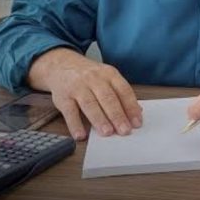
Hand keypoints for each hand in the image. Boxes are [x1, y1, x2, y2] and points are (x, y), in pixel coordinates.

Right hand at [27, 47, 141, 140]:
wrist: (61, 64)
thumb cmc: (89, 75)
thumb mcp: (107, 77)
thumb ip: (121, 94)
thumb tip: (138, 111)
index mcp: (109, 74)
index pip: (123, 90)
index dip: (131, 107)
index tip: (137, 122)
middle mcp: (94, 79)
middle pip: (108, 98)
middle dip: (117, 115)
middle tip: (125, 130)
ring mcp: (78, 87)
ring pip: (90, 104)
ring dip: (99, 119)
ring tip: (108, 133)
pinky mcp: (63, 97)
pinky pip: (69, 112)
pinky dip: (75, 125)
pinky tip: (81, 135)